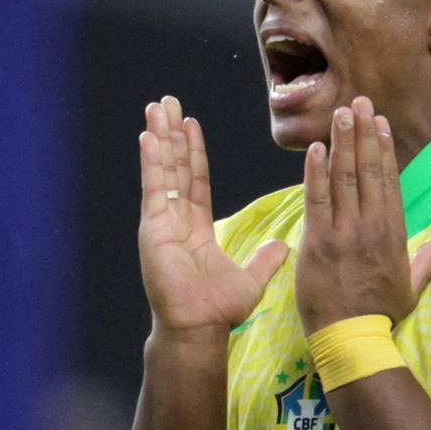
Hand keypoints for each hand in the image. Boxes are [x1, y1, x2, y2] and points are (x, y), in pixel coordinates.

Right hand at [139, 97, 288, 339]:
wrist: (200, 327)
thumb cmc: (219, 310)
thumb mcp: (250, 277)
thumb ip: (265, 258)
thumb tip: (281, 245)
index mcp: (196, 227)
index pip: (195, 179)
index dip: (194, 151)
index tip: (190, 123)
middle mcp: (175, 219)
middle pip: (174, 167)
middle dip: (171, 134)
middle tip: (166, 102)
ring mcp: (161, 221)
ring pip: (162, 170)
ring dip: (159, 137)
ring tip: (156, 107)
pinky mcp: (153, 227)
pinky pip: (153, 187)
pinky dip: (150, 161)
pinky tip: (148, 136)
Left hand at [296, 96, 430, 336]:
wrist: (352, 337)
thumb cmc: (380, 316)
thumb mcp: (410, 289)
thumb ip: (424, 263)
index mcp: (393, 233)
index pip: (388, 181)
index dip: (383, 149)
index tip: (379, 124)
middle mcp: (371, 225)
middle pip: (367, 170)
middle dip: (362, 133)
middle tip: (359, 102)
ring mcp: (345, 232)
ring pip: (344, 178)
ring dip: (341, 142)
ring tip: (340, 113)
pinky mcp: (319, 241)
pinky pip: (317, 199)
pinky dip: (316, 172)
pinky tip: (316, 148)